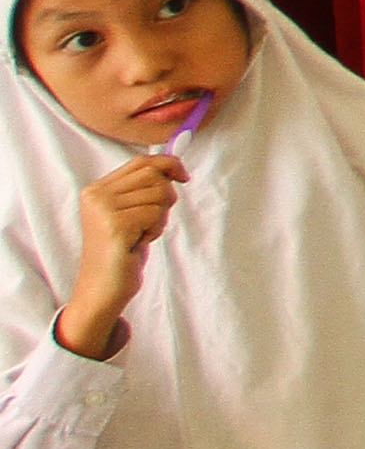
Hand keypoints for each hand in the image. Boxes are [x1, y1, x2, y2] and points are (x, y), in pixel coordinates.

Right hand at [58, 154, 183, 358]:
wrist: (104, 287)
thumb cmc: (124, 249)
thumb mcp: (131, 211)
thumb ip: (144, 187)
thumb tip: (175, 165)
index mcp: (97, 189)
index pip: (141, 161)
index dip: (168, 164)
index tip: (183, 177)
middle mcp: (96, 195)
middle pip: (154, 174)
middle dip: (165, 197)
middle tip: (151, 221)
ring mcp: (103, 210)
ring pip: (159, 193)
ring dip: (160, 216)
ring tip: (142, 234)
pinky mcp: (115, 225)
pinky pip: (155, 213)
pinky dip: (156, 228)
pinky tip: (139, 243)